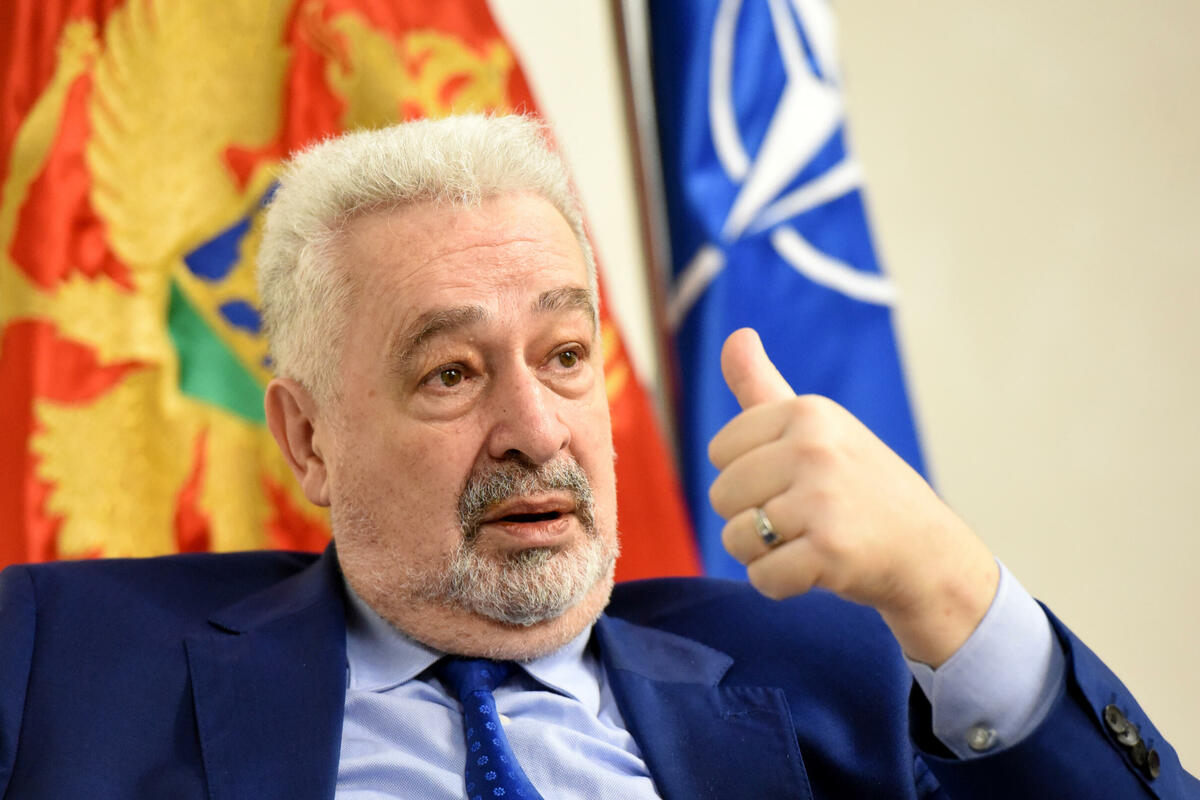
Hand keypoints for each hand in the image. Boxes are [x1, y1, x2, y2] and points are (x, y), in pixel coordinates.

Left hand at [708, 328, 998, 666]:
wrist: (926, 552)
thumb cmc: (859, 487)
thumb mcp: (816, 428)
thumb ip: (763, 387)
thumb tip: (735, 335)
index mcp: (808, 412)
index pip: (721, 451)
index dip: (748, 477)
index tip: (793, 480)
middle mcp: (815, 448)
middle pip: (721, 495)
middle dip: (751, 517)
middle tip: (804, 517)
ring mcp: (823, 498)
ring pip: (734, 538)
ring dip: (764, 553)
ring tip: (810, 542)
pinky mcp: (830, 549)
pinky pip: (761, 576)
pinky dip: (780, 584)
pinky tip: (817, 570)